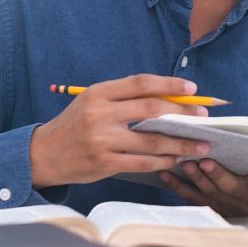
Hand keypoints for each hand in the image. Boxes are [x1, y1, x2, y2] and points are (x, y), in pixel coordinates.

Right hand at [29, 74, 211, 187]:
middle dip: (182, 113)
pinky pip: (142, 162)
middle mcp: (100, 115)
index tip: (191, 88)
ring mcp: (102, 141)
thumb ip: (125, 98)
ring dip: (180, 143)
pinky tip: (176, 159)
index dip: (169, 84)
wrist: (44, 154)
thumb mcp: (94, 101)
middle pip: (151, 109)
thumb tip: (169, 98)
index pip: (140, 83)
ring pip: (151, 140)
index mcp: (99, 93)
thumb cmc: (76, 124)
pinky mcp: (104, 163)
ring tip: (200, 144)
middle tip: (203, 116)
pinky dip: (163, 161)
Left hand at [158, 145, 247, 216]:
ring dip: (197, 178)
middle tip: (208, 161)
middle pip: (233, 185)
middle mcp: (246, 195)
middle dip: (219, 174)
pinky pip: (192, 196)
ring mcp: (227, 202)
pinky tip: (165, 173)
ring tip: (186, 164)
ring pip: (210, 190)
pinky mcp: (211, 204)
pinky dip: (177, 186)